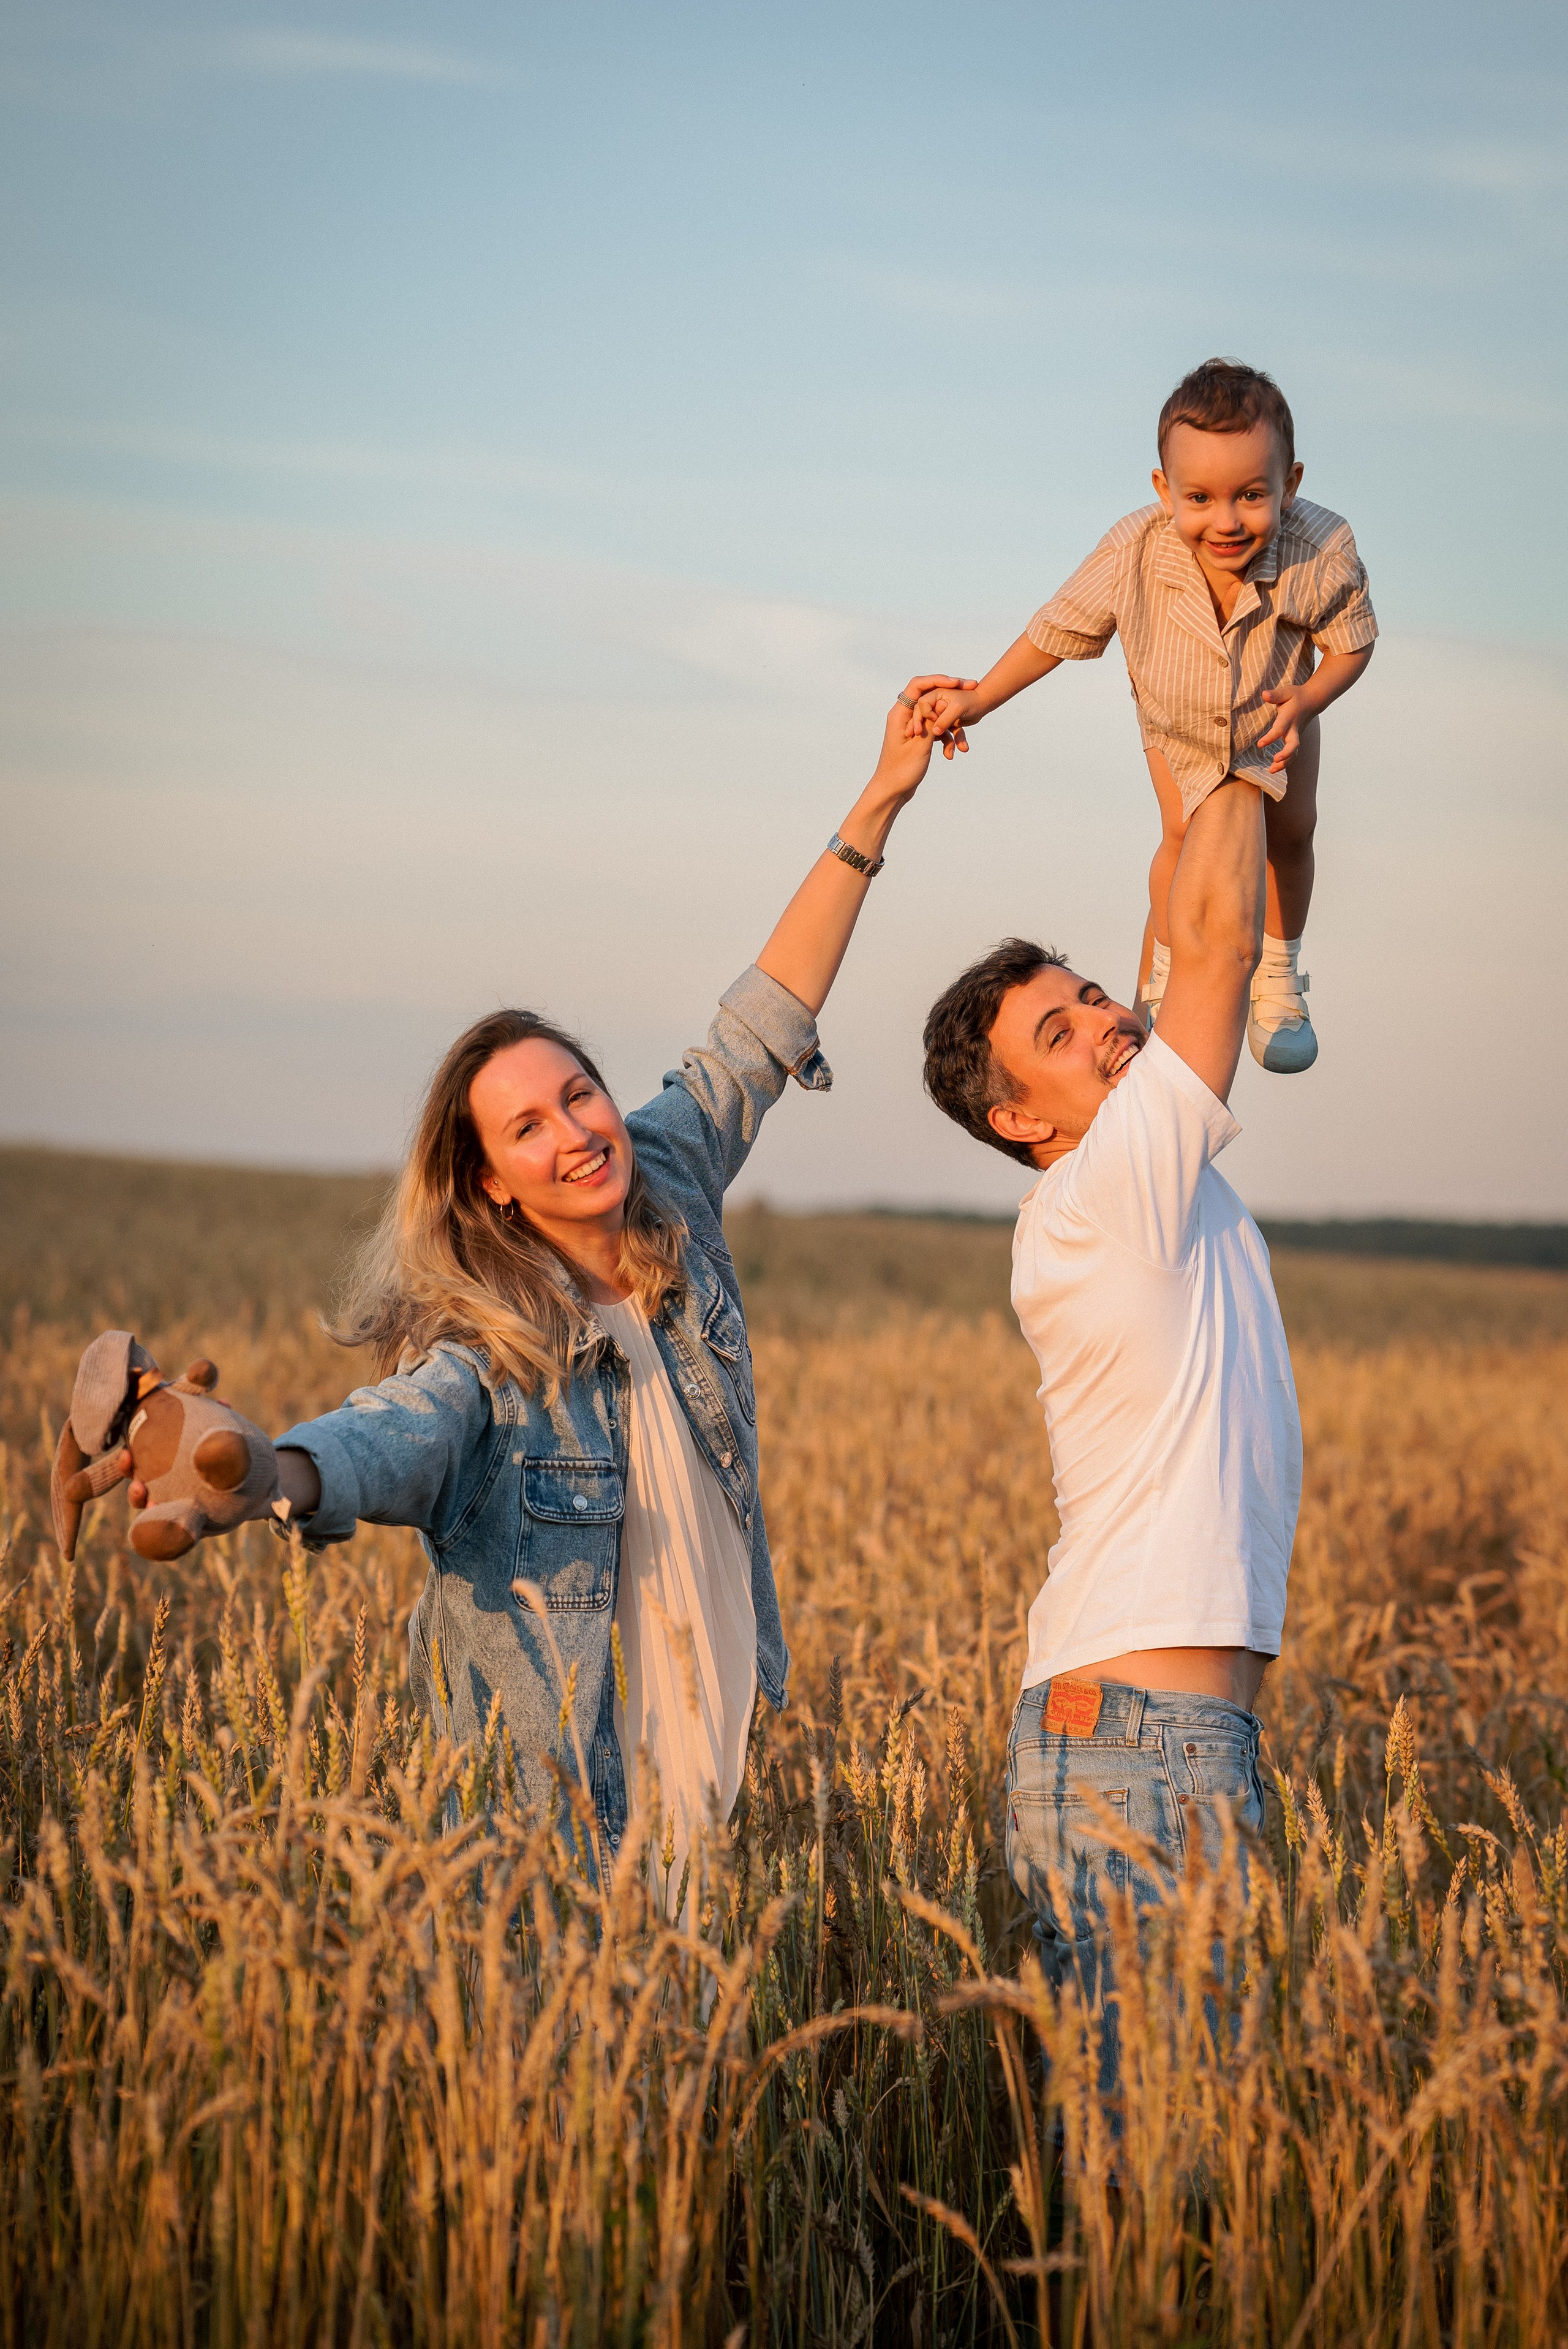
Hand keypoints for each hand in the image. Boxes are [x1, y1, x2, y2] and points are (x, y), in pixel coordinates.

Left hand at [874, 676, 977, 803]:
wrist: (892, 790)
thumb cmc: (901, 770)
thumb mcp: (919, 745)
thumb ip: (931, 723)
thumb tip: (943, 704)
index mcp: (900, 713)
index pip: (918, 685)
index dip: (938, 680)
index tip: (957, 683)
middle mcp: (904, 716)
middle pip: (930, 697)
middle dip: (950, 698)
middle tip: (970, 690)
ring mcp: (913, 726)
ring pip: (936, 717)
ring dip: (950, 727)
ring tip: (964, 741)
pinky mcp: (919, 737)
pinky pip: (935, 730)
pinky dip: (945, 738)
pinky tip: (955, 751)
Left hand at [1257, 684, 1315, 773]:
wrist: (1312, 700)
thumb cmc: (1297, 696)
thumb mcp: (1286, 692)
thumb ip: (1275, 695)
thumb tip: (1264, 694)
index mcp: (1289, 717)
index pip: (1279, 729)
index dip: (1270, 738)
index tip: (1260, 744)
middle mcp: (1294, 729)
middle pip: (1293, 745)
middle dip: (1285, 754)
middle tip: (1275, 760)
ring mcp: (1296, 735)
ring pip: (1294, 753)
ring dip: (1284, 763)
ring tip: (1271, 770)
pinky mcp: (1295, 739)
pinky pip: (1292, 754)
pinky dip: (1285, 763)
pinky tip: (1274, 768)